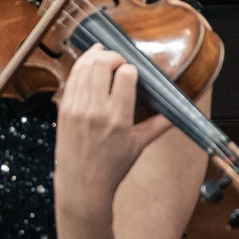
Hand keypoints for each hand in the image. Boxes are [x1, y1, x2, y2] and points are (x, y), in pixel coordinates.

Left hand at [51, 49, 174, 233]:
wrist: (82, 184)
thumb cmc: (112, 167)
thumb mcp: (138, 146)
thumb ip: (157, 126)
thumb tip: (175, 114)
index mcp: (118, 119)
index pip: (126, 76)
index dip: (132, 69)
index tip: (133, 73)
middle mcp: (96, 110)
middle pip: (103, 64)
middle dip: (113, 57)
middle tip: (119, 61)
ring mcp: (77, 108)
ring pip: (84, 67)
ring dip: (95, 56)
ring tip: (103, 54)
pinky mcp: (64, 108)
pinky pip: (71, 78)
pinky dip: (80, 66)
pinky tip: (87, 62)